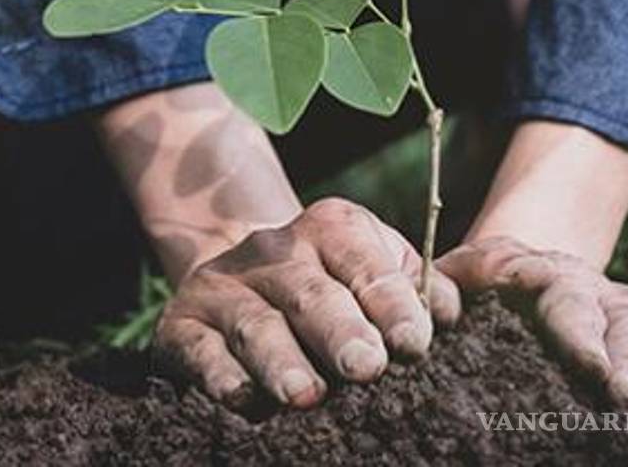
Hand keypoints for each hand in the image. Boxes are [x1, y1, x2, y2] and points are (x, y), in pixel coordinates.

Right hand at [153, 198, 460, 408]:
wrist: (242, 284)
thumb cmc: (337, 291)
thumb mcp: (380, 272)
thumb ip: (420, 289)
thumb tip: (447, 312)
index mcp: (330, 228)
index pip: (363, 261)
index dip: (390, 302)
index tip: (414, 344)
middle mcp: (271, 249)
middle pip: (308, 292)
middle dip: (339, 331)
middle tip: (366, 368)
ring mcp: (221, 285)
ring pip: (254, 323)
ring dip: (280, 360)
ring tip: (305, 395)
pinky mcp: (181, 325)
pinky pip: (200, 350)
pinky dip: (220, 375)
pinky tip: (242, 399)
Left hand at [438, 236, 627, 409]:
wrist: (504, 266)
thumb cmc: (469, 283)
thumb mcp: (448, 275)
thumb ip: (436, 288)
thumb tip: (427, 315)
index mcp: (530, 268)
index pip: (556, 292)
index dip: (575, 328)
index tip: (585, 363)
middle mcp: (579, 283)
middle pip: (605, 313)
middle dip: (617, 355)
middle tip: (621, 394)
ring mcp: (609, 305)